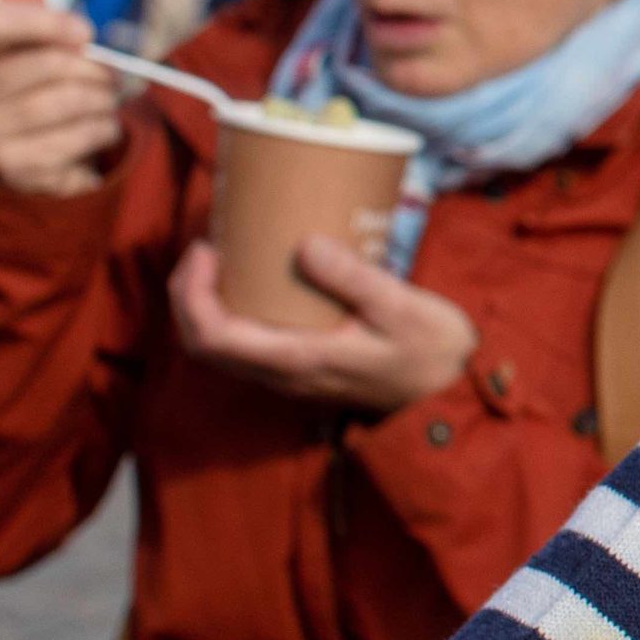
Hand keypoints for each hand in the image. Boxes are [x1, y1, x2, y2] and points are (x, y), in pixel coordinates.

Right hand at [0, 0, 126, 196]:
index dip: (47, 22)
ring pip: (60, 104)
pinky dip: (100, 131)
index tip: (86, 31)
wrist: (30, 150)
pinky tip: (103, 126)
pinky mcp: (8, 168)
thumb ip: (28, 8)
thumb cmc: (34, 81)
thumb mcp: (30, 40)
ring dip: (101, 100)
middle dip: (91, 67)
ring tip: (109, 99)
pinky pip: (71, 142)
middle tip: (115, 72)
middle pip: (41, 65)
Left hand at [169, 233, 478, 413]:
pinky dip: (230, 313)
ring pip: (218, 350)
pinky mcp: (301, 370)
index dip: (192, 293)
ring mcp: (290, 377)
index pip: (213, 336)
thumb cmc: (433, 351)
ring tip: (224, 260)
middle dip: (186, 295)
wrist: (453, 394)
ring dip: (204, 305)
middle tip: (206, 248)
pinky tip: (256, 283)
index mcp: (299, 359)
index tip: (208, 250)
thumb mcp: (404, 307)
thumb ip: (354, 278)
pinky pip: (244, 346)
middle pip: (201, 346)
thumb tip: (303, 244)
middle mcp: (283, 374)